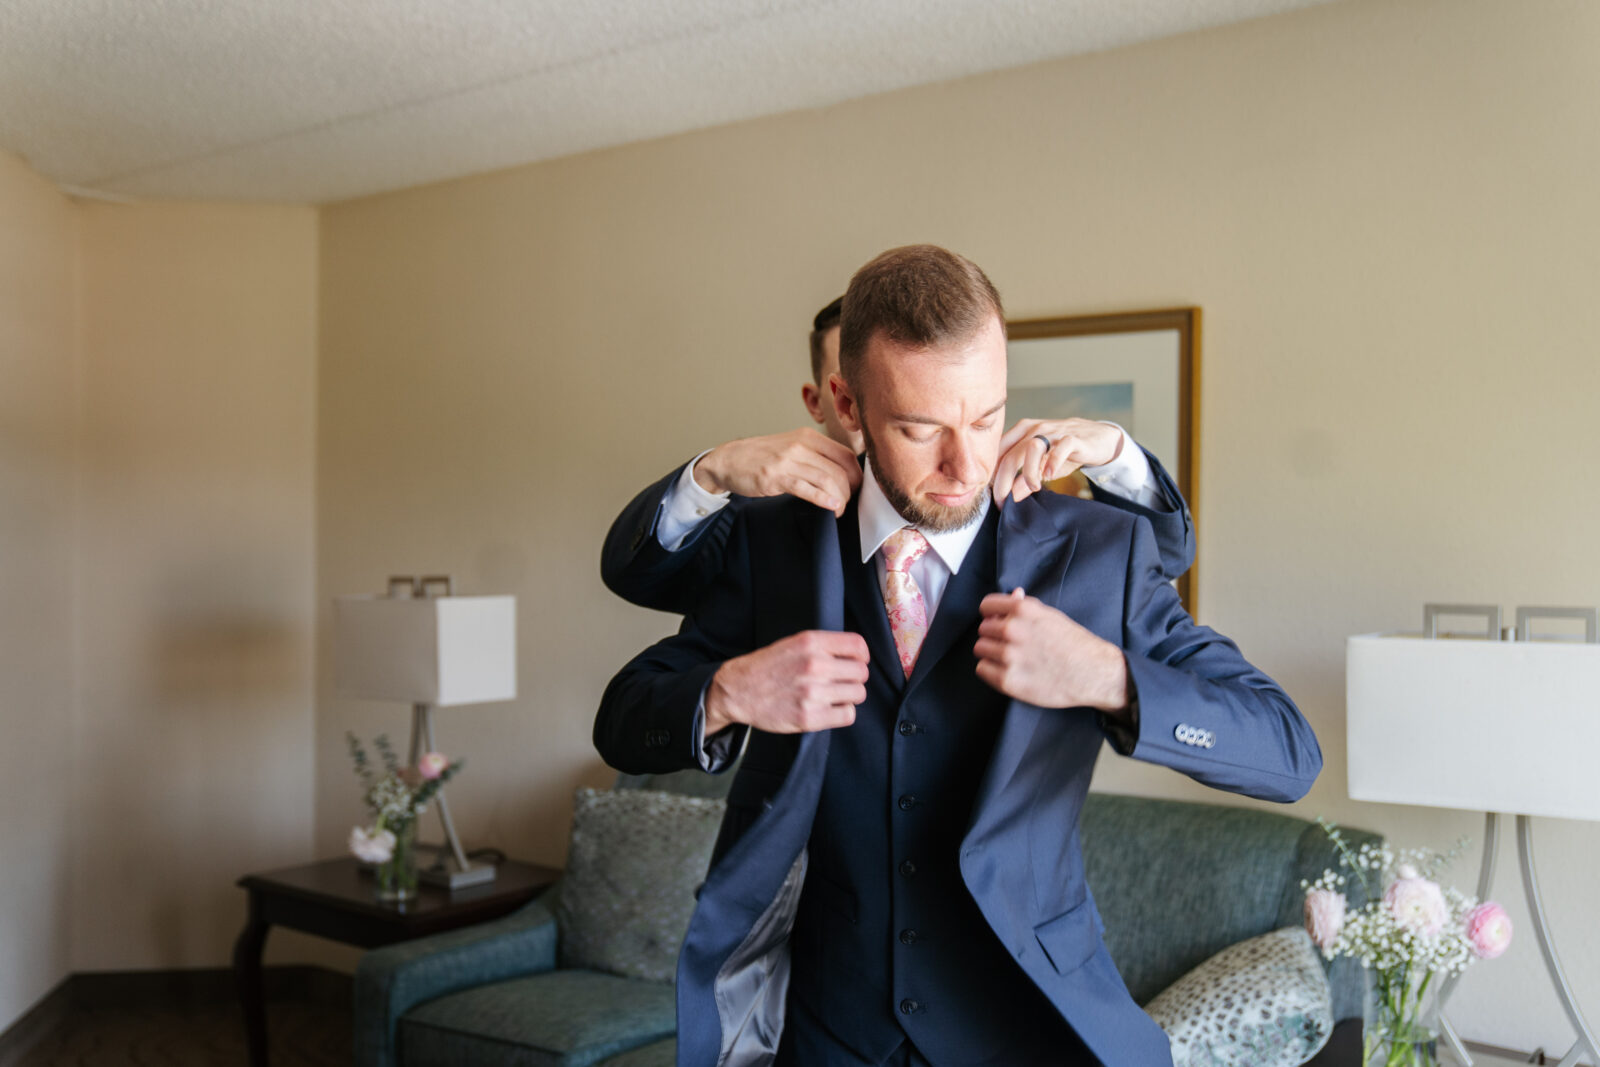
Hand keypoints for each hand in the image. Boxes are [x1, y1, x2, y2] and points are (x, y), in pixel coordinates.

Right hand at [694, 429, 861, 515]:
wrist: (728, 459)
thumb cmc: (762, 456)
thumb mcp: (791, 446)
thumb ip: (815, 454)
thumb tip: (843, 471)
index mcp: (808, 436)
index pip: (845, 455)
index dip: (857, 475)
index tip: (856, 489)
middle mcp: (800, 445)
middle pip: (840, 469)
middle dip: (850, 491)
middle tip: (848, 503)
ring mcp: (788, 460)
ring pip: (827, 479)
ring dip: (839, 499)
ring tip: (839, 510)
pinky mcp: (776, 477)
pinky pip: (807, 489)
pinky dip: (824, 499)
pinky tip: (831, 508)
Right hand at [704, 631, 869, 734]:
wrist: (738, 690)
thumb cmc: (766, 667)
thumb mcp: (793, 643)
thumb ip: (823, 646)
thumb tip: (855, 655)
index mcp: (811, 643)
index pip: (858, 646)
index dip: (861, 656)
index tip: (856, 661)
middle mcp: (814, 665)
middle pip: (861, 672)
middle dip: (854, 677)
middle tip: (841, 681)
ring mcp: (813, 693)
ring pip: (858, 694)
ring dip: (849, 696)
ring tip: (833, 695)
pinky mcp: (810, 717)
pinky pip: (848, 715)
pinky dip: (842, 713)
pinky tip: (830, 708)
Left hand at [974, 589, 1127, 710]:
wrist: (1093, 673)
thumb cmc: (1075, 644)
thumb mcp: (1052, 616)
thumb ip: (1027, 606)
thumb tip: (1013, 595)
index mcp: (1023, 610)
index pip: (987, 606)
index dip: (991, 614)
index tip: (996, 621)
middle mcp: (1013, 630)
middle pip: (983, 630)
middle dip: (994, 635)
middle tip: (1011, 644)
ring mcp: (1009, 656)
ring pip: (980, 649)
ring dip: (992, 653)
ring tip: (1011, 658)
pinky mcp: (1008, 681)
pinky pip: (982, 670)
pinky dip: (991, 671)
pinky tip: (1008, 670)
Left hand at [991, 419, 1124, 504]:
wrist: (1098, 437)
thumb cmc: (1064, 452)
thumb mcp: (1042, 467)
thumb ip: (1024, 479)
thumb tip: (1010, 497)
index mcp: (1022, 432)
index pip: (999, 453)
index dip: (993, 475)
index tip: (993, 497)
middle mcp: (1035, 429)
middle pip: (1012, 454)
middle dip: (1004, 481)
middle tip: (1004, 501)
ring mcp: (1054, 432)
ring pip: (1033, 447)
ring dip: (1028, 471)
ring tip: (1033, 488)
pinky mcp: (1074, 437)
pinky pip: (1062, 447)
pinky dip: (1054, 462)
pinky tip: (1050, 476)